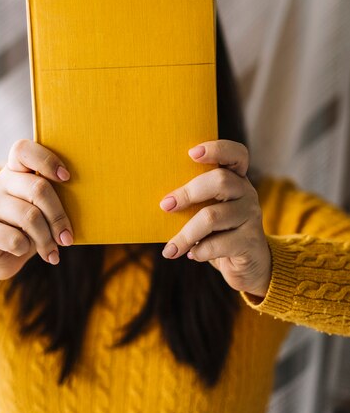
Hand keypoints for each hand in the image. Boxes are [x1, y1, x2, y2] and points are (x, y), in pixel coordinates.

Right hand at [0, 139, 73, 286]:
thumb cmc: (30, 226)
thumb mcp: (42, 207)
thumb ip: (54, 196)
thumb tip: (89, 200)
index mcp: (15, 170)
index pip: (23, 150)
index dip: (47, 160)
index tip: (67, 177)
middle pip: (38, 189)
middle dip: (58, 216)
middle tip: (68, 238)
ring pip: (29, 216)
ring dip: (47, 239)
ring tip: (53, 251)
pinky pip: (14, 239)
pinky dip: (27, 249)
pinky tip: (26, 252)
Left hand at [159, 140, 270, 298]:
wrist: (248, 264)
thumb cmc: (218, 231)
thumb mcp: (208, 209)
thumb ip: (194, 200)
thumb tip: (161, 203)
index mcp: (236, 178)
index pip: (236, 153)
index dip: (216, 149)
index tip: (191, 153)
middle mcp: (247, 192)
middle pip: (220, 181)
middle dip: (188, 193)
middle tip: (165, 205)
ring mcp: (252, 216)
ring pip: (213, 216)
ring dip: (186, 234)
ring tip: (170, 249)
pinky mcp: (250, 241)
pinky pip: (218, 244)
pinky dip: (199, 251)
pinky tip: (192, 254)